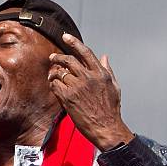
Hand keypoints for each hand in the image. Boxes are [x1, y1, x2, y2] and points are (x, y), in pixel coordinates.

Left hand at [48, 33, 133, 150]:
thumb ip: (107, 70)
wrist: (106, 128)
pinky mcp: (68, 98)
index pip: (85, 52)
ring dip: (54, 72)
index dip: (74, 42)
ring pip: (60, 73)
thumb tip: (104, 57)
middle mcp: (89, 78)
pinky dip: (53, 84)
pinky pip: (55, 85)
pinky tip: (54, 86)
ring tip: (52, 75)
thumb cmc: (111, 109)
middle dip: (58, 57)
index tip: (65, 37)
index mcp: (100, 73)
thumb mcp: (114, 87)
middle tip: (52, 58)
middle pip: (69, 60)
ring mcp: (77, 87)